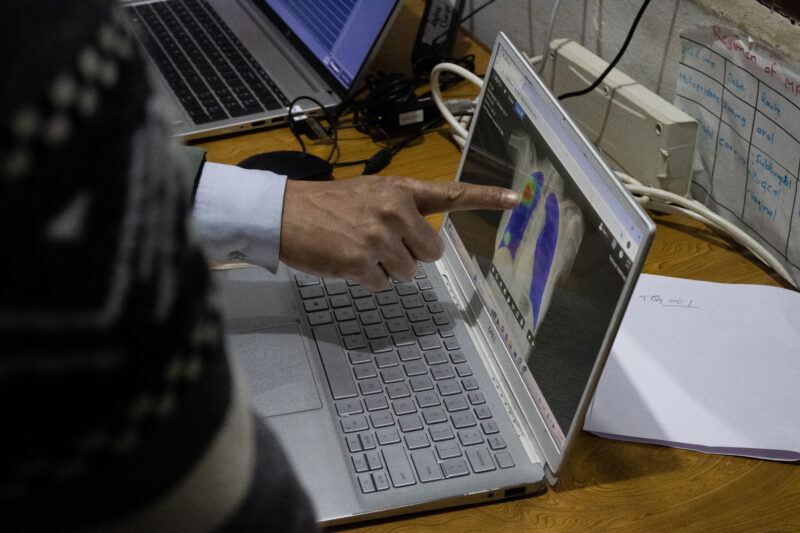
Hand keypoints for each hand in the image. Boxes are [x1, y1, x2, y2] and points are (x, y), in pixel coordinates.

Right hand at [280, 175, 519, 289]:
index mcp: (400, 190)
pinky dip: (366, 280)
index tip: (516, 199)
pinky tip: (347, 261)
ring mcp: (378, 237)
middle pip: (431, 253)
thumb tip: (424, 244)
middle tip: (381, 243)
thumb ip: (402, 208)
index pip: (451, 193)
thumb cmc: (328, 205)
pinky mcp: (360, 262)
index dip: (486, 197)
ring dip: (386, 268)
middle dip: (411, 255)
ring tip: (358, 248)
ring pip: (407, 273)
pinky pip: (381, 284)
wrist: (284, 214)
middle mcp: (395, 211)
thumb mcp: (370, 192)